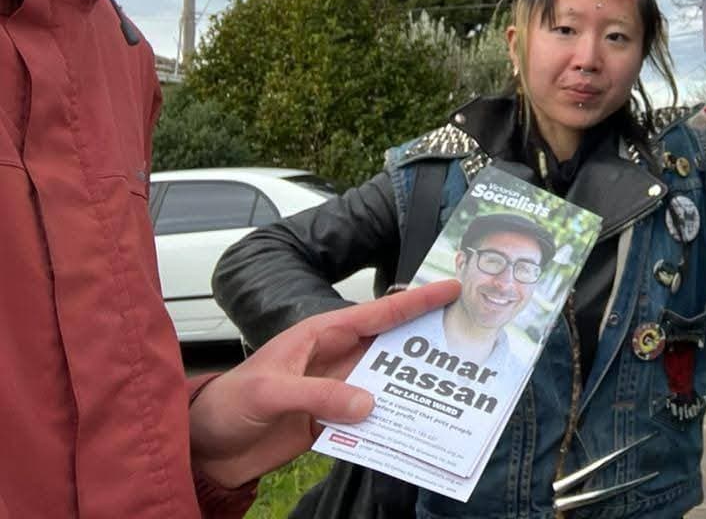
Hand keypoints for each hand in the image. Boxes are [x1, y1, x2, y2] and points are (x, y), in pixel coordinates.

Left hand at [189, 277, 459, 487]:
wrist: (206, 449)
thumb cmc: (228, 405)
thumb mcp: (270, 392)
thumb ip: (318, 395)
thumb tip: (369, 404)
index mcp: (321, 335)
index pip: (378, 313)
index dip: (416, 301)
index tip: (451, 288)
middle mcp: (335, 358)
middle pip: (391, 346)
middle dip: (426, 340)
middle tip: (467, 337)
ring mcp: (336, 390)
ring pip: (386, 383)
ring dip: (412, 386)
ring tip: (450, 386)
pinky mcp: (333, 421)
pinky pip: (371, 418)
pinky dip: (391, 421)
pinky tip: (413, 427)